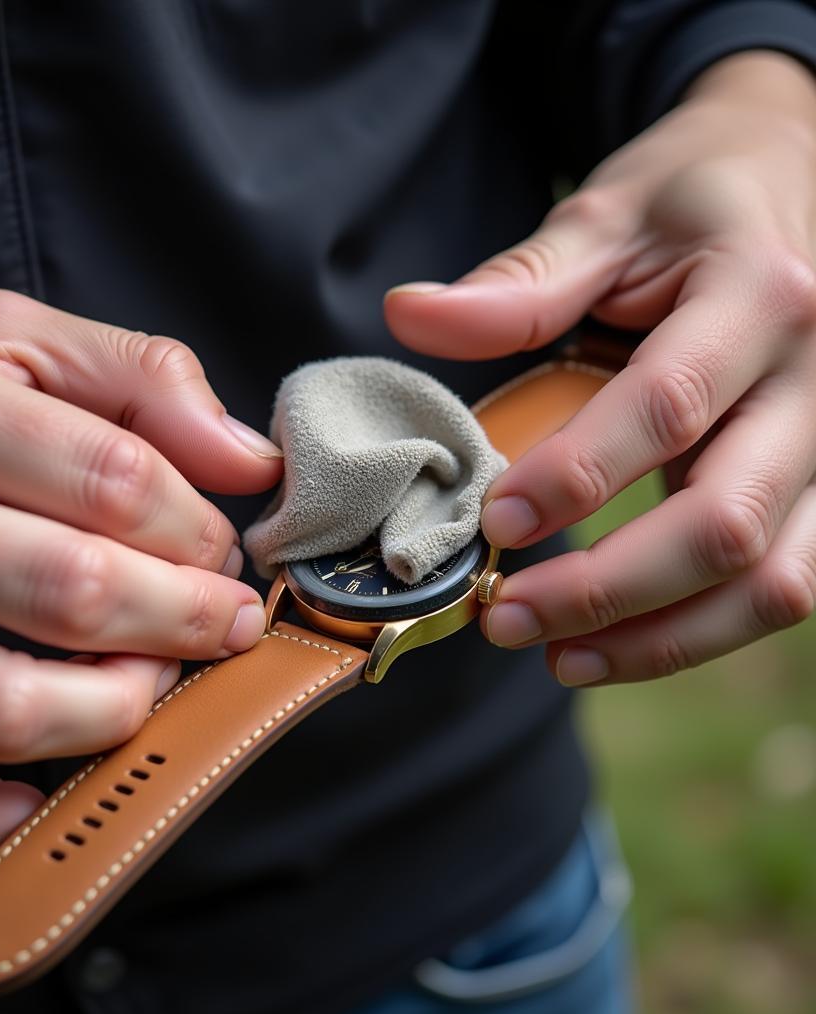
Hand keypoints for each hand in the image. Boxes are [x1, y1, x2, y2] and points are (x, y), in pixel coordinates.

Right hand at [0, 289, 282, 852]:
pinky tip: (33, 799)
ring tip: (152, 677)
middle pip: (77, 592)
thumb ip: (137, 377)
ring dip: (118, 708)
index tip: (220, 546)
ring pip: (8, 705)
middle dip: (188, 619)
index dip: (201, 526)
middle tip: (224, 619)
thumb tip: (251, 459)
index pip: (117, 482)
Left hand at [384, 51, 815, 686]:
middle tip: (504, 616)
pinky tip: (617, 645)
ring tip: (556, 659)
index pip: (665, 408)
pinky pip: (785, 584)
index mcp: (760, 299)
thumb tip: (408, 316)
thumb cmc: (693, 201)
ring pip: (773, 579)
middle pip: (726, 520)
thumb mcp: (607, 217)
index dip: (575, 478)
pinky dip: (701, 632)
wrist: (791, 181)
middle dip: (607, 588)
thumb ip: (518, 284)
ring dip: (660, 638)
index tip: (492, 522)